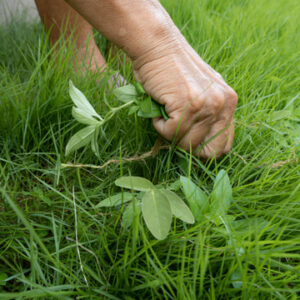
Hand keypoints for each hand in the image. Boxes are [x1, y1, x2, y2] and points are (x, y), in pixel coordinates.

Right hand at [132, 36, 237, 158]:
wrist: (157, 46)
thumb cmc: (173, 71)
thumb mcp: (200, 93)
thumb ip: (207, 116)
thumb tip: (200, 147)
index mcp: (229, 102)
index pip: (224, 146)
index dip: (204, 150)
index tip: (188, 142)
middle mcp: (223, 104)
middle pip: (206, 152)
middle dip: (186, 145)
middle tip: (173, 128)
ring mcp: (207, 104)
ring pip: (186, 144)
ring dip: (169, 133)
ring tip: (165, 112)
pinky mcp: (188, 104)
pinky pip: (170, 133)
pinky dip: (159, 125)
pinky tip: (159, 107)